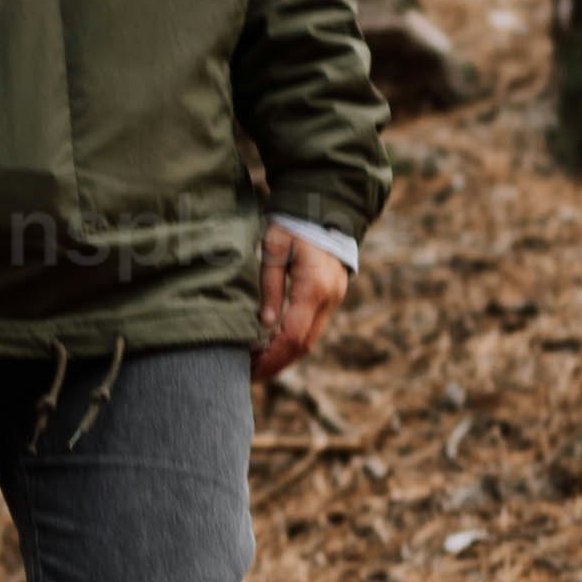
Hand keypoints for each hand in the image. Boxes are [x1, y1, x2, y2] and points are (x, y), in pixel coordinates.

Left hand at [253, 223, 349, 387]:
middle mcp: (329, 298)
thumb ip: (270, 286)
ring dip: (284, 356)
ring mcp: (333, 299)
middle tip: (247, 373)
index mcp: (313, 287)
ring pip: (309, 340)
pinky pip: (312, 328)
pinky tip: (271, 346)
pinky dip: (292, 342)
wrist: (324, 208)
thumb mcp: (274, 250)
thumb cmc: (293, 225)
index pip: (293, 335)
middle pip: (304, 345)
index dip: (271, 356)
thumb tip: (264, 324)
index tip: (248, 366)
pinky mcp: (330, 298)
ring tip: (256, 364)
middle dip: (276, 363)